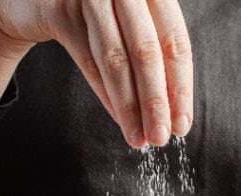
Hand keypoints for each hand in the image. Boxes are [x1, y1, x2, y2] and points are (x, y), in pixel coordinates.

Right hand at [0, 0, 192, 147]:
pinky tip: (120, 119)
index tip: (181, 124)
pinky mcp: (58, 7)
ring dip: (129, 106)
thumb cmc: (92, 13)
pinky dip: (106, 93)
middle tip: (161, 138)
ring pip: (115, 58)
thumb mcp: (129, 23)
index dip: (179, 87)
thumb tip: (173, 114)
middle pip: (146, 51)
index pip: (174, 40)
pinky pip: (87, 58)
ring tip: (139, 138)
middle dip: (156, 102)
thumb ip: (152, 54)